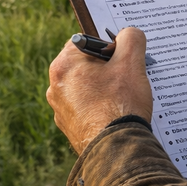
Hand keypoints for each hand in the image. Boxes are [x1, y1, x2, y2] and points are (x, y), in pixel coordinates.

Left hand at [47, 27, 153, 153]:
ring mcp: (60, 109)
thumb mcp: (131, 62)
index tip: (122, 59)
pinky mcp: (70, 127)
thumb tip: (129, 35)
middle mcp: (55, 87)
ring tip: (123, 98)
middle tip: (126, 77)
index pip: (86, 41)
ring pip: (87, 87)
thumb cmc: (120, 105)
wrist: (116, 151)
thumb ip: (131, 38)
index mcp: (64, 66)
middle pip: (86, 64)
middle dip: (107, 68)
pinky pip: (87, 107)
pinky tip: (117, 114)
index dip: (108, 46)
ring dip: (105, 88)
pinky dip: (101, 107)